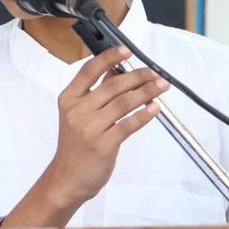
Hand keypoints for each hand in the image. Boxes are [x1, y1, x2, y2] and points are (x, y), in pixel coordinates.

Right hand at [1, 46, 166, 227]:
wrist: (67, 178)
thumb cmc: (76, 146)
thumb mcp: (79, 115)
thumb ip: (96, 94)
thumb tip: (116, 70)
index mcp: (69, 100)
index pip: (88, 71)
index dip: (108, 57)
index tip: (126, 50)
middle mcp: (77, 112)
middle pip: (112, 86)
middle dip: (138, 77)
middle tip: (155, 74)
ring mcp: (89, 128)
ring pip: (124, 103)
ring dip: (146, 93)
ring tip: (161, 87)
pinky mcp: (103, 145)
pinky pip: (128, 125)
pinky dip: (144, 115)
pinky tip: (154, 109)